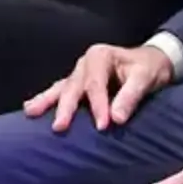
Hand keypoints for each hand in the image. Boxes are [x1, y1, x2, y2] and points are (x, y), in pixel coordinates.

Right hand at [29, 41, 176, 130]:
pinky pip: (59, 92)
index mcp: (100, 56)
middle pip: (73, 87)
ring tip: (30, 112)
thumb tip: (117, 119)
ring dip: (46, 102)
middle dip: (66, 107)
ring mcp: (78, 74)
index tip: (103, 126)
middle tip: (60, 127)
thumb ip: (131, 96)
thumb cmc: (148, 68)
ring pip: (60, 88)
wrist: (152, 62)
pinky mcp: (77, 85)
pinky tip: (31, 110)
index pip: (96, 84)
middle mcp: (85, 63)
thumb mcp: (145, 78)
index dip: (98, 105)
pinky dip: (47, 100)